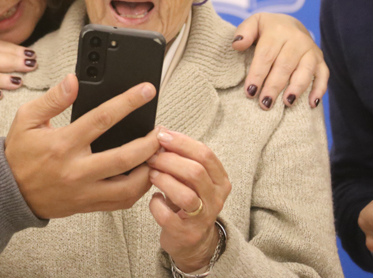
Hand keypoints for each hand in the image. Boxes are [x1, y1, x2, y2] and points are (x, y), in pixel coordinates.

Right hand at [5, 74, 159, 218]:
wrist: (8, 194)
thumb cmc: (19, 154)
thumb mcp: (27, 119)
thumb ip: (53, 99)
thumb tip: (74, 80)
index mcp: (62, 144)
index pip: (103, 118)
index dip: (128, 102)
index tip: (146, 90)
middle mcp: (76, 170)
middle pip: (124, 157)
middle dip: (149, 142)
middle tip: (162, 131)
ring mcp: (84, 191)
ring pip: (128, 187)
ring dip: (149, 170)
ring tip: (156, 154)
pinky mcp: (87, 205)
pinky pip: (121, 202)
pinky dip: (138, 189)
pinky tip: (143, 174)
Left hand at [147, 130, 231, 272]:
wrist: (193, 241)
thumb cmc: (189, 201)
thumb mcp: (192, 179)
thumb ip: (182, 158)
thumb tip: (161, 132)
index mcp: (220, 181)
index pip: (205, 154)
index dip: (182, 142)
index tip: (162, 135)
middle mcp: (216, 199)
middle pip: (195, 172)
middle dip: (170, 160)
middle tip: (152, 156)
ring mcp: (202, 218)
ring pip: (186, 195)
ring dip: (164, 180)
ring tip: (152, 174)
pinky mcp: (186, 234)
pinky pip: (168, 216)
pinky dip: (156, 204)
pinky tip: (154, 198)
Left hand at [233, 12, 328, 108]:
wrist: (291, 25)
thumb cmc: (267, 29)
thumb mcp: (254, 23)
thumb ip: (244, 32)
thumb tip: (237, 45)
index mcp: (278, 30)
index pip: (266, 55)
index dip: (258, 74)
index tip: (250, 91)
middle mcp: (297, 39)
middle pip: (285, 65)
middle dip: (274, 86)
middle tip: (264, 103)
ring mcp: (311, 50)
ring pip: (305, 71)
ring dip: (296, 88)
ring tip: (287, 103)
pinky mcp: (320, 60)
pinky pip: (323, 75)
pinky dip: (319, 89)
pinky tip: (311, 103)